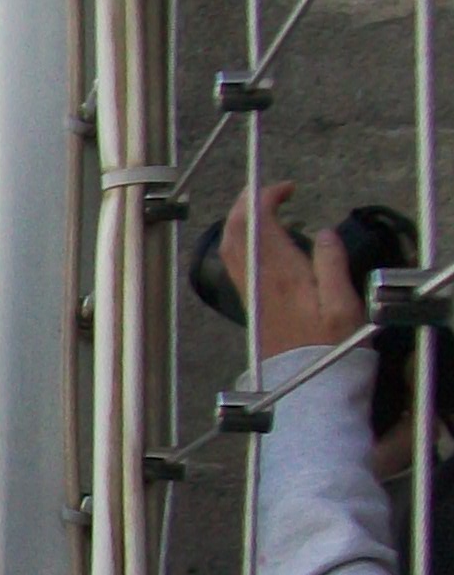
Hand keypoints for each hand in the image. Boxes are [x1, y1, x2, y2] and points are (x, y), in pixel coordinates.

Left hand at [224, 181, 363, 360]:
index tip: (286, 188)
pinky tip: (265, 242)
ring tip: (267, 209)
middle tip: (269, 190)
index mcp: (280, 275)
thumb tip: (322, 233)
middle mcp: (258, 281)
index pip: (258, 225)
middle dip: (246, 204)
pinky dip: (244, 242)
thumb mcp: (344, 304)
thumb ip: (332, 264)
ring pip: (230, 248)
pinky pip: (236, 264)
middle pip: (234, 232)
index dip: (265, 198)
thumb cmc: (332, 347)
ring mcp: (251, 293)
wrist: (309, 386)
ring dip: (242, 222)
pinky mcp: (252, 304)